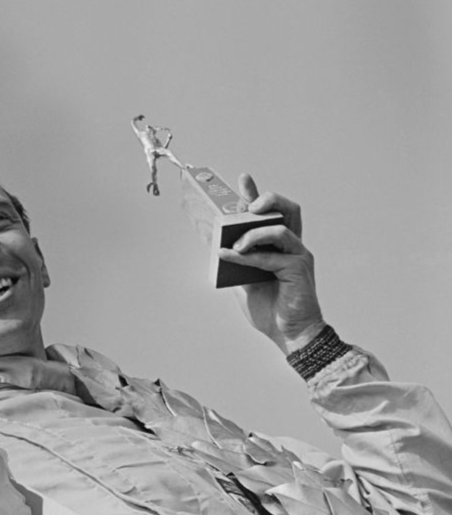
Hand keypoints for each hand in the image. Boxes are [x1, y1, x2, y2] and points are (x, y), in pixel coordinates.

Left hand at [217, 174, 325, 354]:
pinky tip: (230, 256)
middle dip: (267, 200)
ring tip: (234, 244)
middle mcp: (293, 247)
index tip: (243, 179)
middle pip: (289, 210)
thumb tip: (217, 247)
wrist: (290, 335)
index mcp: (281, 247)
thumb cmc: (271, 310)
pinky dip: (247, 255)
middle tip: (247, 204)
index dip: (258, 195)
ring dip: (252, 233)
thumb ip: (238, 263)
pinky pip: (270, 255)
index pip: (272, 214)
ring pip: (280, 228)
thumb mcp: (246, 283)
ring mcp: (298, 256)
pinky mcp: (298, 269)